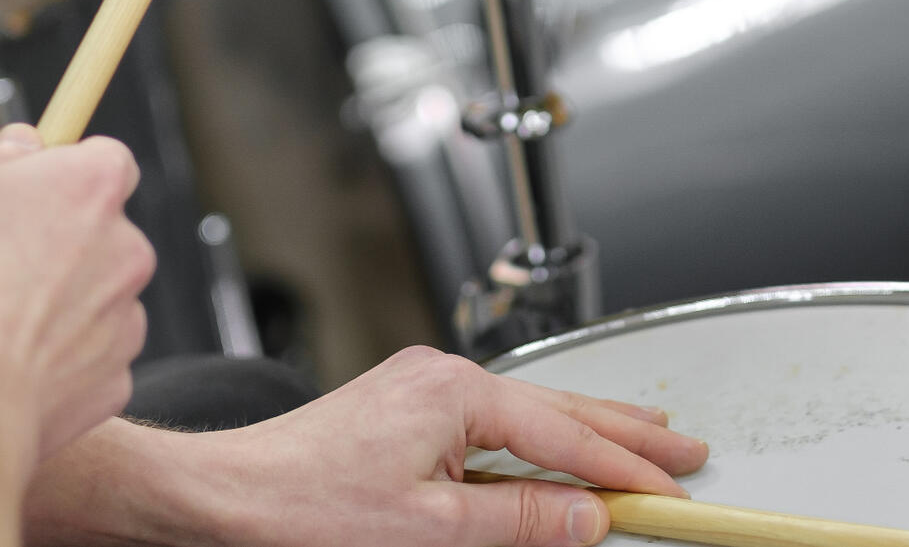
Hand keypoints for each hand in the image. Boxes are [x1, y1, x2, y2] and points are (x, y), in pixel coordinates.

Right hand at [0, 124, 154, 464]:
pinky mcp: (116, 378)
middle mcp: (130, 247)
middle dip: (57, 240)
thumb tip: (20, 146)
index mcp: (95, 185)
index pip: (105, 158)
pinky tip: (6, 365)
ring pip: (93, 297)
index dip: (64, 169)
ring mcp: (128, 317)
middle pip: (101, 231)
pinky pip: (85, 357)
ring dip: (55, 302)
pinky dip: (54, 359)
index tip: (29, 183)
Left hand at [124, 347, 709, 546]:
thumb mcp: (431, 530)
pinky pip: (495, 420)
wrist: (223, 497)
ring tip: (643, 438)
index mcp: (457, 394)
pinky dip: (540, 437)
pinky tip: (557, 448)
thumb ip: (521, 521)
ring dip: (588, 429)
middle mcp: (444, 378)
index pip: (568, 437)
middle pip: (561, 408)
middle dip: (628, 431)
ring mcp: (423, 389)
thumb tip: (590, 517)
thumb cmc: (302, 507)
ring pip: (531, 411)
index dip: (628, 469)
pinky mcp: (406, 408)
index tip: (676, 489)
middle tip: (686, 451)